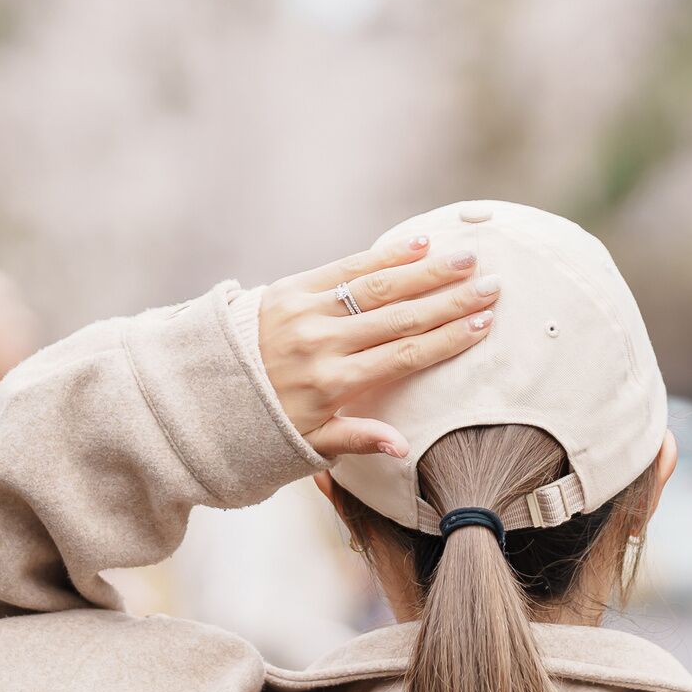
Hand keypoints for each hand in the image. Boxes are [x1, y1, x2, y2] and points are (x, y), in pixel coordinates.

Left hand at [257, 235, 498, 458]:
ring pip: (377, 287)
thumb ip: (355, 439)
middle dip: (450, 301)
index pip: (403, 356)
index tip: (483, 325)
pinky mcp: (289, 288)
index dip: (447, 339)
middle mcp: (322, 344)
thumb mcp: (306, 444)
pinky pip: (343, 267)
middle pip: (400, 318)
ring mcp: (306, 312)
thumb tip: (402, 447)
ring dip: (426, 271)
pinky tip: (418, 244)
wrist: (200, 391)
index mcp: (332, 385)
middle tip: (492, 286)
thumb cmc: (262, 422)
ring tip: (465, 259)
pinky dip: (382, 255)